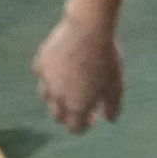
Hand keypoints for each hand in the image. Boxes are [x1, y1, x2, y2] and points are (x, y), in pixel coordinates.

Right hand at [36, 12, 125, 131]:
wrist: (88, 30)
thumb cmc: (106, 59)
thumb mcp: (116, 85)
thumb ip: (112, 106)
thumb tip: (109, 120)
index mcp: (76, 106)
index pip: (74, 128)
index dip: (84, 125)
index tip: (93, 116)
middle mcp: (57, 97)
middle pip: (57, 115)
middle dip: (68, 114)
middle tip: (81, 103)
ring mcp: (45, 80)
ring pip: (45, 96)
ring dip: (56, 97)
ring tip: (69, 86)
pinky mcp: (40, 63)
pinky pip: (42, 74)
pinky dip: (50, 75)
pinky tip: (61, 66)